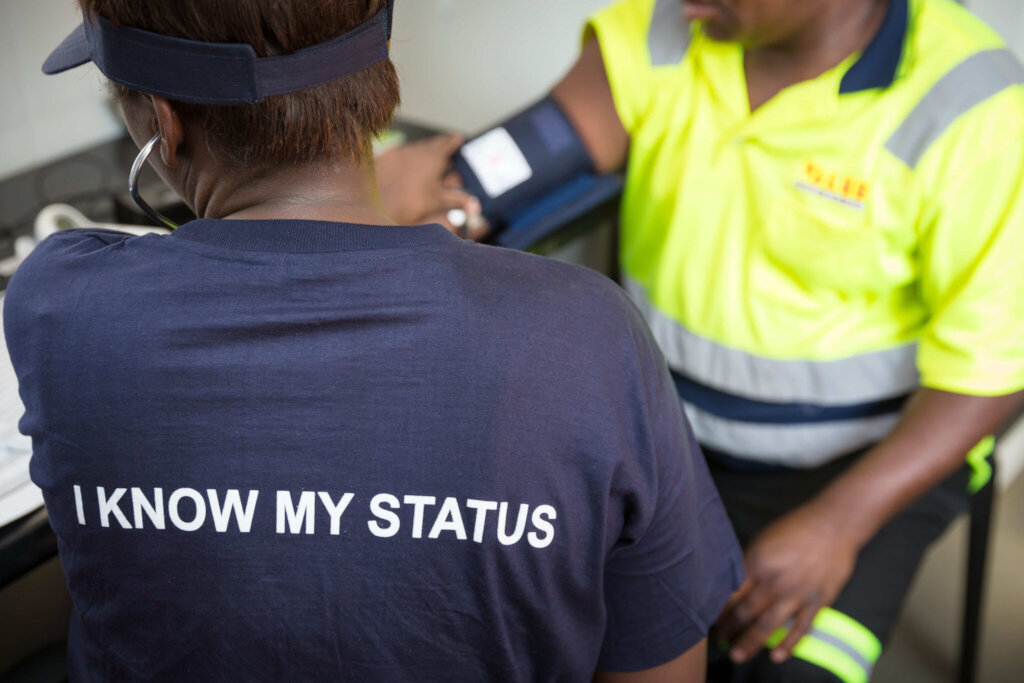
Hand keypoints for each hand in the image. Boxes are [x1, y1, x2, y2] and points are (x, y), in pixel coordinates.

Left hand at [375, 133, 488, 238]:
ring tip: (428, 160)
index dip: (455, 140)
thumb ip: (458, 200)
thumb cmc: (408, 204)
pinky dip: (408, 157)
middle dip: (441, 145)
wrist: (376, 205)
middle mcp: (416, 150)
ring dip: (424, 151)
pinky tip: (407, 167)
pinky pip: (400, 152)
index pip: (448, 142)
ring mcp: (399, 151)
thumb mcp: (438, 201)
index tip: (459, 138)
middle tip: (447, 147)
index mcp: (433, 157)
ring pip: (416, 147)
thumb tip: (475, 206)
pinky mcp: (385, 157)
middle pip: (432, 142)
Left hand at [714, 503, 859, 664]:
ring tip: (736, 655)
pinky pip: (801, 628)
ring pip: (768, 624)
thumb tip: (736, 585)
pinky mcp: (817, 601)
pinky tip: (775, 656)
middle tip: (718, 642)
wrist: (835, 524)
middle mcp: (774, 581)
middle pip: (745, 611)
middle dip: (729, 629)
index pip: (732, 592)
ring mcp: (796, 593)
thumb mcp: (764, 540)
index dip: (719, 609)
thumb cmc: (796, 528)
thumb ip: (751, 564)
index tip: (711, 620)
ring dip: (750, 642)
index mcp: (758, 563)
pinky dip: (788, 644)